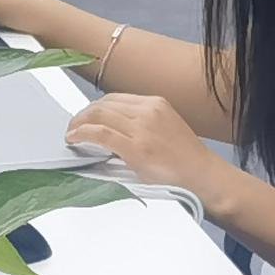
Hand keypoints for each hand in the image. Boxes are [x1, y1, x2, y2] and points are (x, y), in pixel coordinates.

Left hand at [62, 91, 222, 194]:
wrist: (202, 175)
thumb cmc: (185, 158)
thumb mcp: (165, 128)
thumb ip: (140, 123)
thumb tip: (111, 129)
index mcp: (156, 103)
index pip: (114, 99)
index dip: (95, 108)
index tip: (86, 118)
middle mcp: (148, 111)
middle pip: (103, 104)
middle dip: (83, 115)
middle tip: (74, 127)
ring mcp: (142, 128)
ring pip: (98, 115)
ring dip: (79, 123)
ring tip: (72, 134)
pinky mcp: (135, 148)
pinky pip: (100, 134)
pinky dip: (81, 134)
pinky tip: (74, 139)